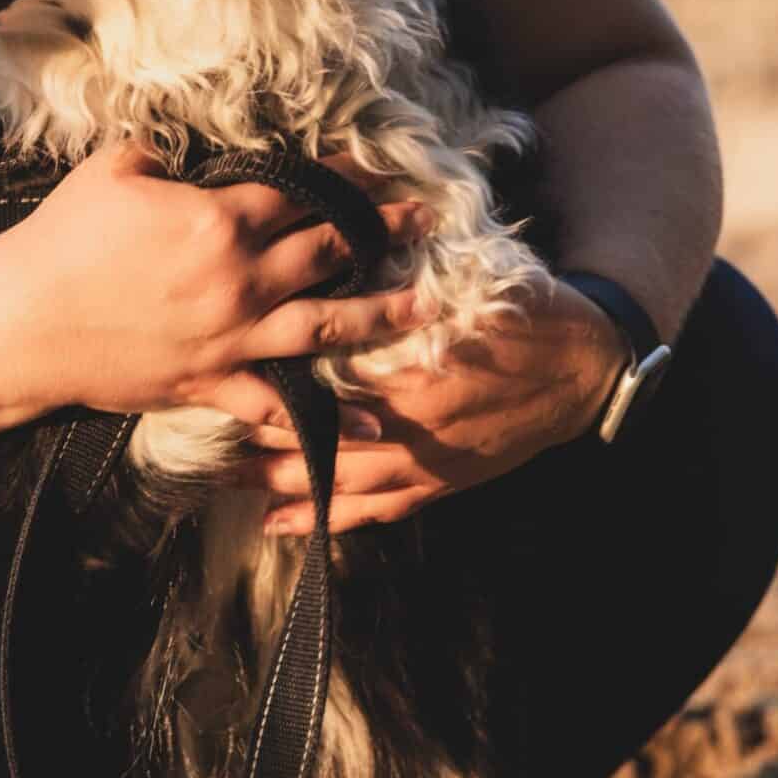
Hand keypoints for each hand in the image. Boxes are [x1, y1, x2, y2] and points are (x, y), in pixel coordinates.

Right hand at [0, 142, 429, 421]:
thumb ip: (163, 149)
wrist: (22, 323)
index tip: (379, 169)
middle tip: (425, 220)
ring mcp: (231, 335)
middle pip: (330, 250)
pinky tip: (372, 428)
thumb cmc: (62, 239)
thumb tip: (188, 138)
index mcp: (220, 217)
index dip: (346, 176)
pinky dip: (327, 420)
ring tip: (425, 306)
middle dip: (383, 232)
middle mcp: (241, 277)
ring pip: (326, 325)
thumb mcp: (112, 168)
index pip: (302, 190)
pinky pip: (279, 405)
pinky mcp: (211, 382)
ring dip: (382, 315)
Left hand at [239, 272, 630, 533]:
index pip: (314, 377)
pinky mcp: (437, 484)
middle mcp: (404, 422)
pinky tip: (279, 524)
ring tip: (218, 475)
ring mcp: (421, 461)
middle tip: (195, 427)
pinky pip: (370, 511)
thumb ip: (391, 279)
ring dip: (271, 480)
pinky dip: (322, 519)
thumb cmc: (520, 311)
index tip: (216, 366)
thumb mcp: (454, 279)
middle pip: (308, 435)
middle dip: (251, 433)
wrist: (582, 367)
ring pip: (329, 480)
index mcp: (405, 365)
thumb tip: (330, 253)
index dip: (262, 376)